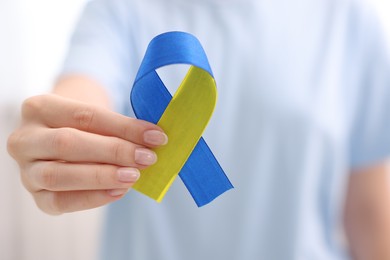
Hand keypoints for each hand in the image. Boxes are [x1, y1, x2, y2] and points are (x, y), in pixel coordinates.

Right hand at [7, 94, 167, 214]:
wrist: (60, 138)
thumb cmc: (84, 127)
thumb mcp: (97, 118)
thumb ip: (119, 128)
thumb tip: (153, 141)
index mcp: (40, 108)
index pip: (85, 116)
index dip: (123, 127)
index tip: (155, 137)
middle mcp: (25, 138)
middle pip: (68, 144)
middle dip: (113, 152)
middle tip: (147, 158)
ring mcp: (26, 170)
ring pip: (59, 175)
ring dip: (102, 176)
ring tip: (134, 176)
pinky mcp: (36, 196)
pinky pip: (60, 202)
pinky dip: (93, 198)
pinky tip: (119, 191)